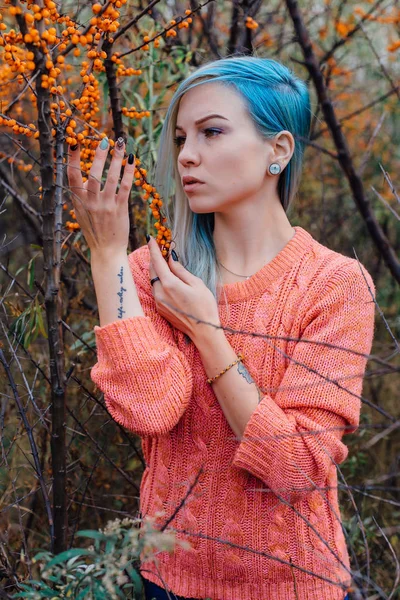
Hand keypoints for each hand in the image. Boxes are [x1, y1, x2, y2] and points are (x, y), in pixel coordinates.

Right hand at [66, 138, 135, 256]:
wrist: (106, 250)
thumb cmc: (94, 230)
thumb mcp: (82, 213)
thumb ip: (82, 196)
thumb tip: (86, 178)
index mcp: (78, 201)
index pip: (72, 176)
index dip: (73, 158)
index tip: (74, 141)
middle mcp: (91, 202)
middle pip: (93, 174)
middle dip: (99, 156)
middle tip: (104, 141)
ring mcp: (105, 205)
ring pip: (111, 178)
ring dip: (116, 159)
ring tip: (120, 144)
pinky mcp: (119, 209)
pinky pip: (125, 187)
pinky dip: (129, 172)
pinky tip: (132, 161)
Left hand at [147, 236, 220, 340]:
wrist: (203, 330)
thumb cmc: (204, 306)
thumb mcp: (196, 284)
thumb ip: (181, 270)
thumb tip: (171, 259)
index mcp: (169, 284)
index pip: (157, 262)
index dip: (153, 249)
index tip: (150, 238)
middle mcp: (160, 293)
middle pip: (153, 270)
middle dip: (155, 258)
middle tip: (161, 249)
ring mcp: (158, 302)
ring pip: (153, 280)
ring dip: (157, 270)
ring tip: (166, 263)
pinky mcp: (160, 309)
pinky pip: (156, 290)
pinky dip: (159, 282)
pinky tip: (168, 280)